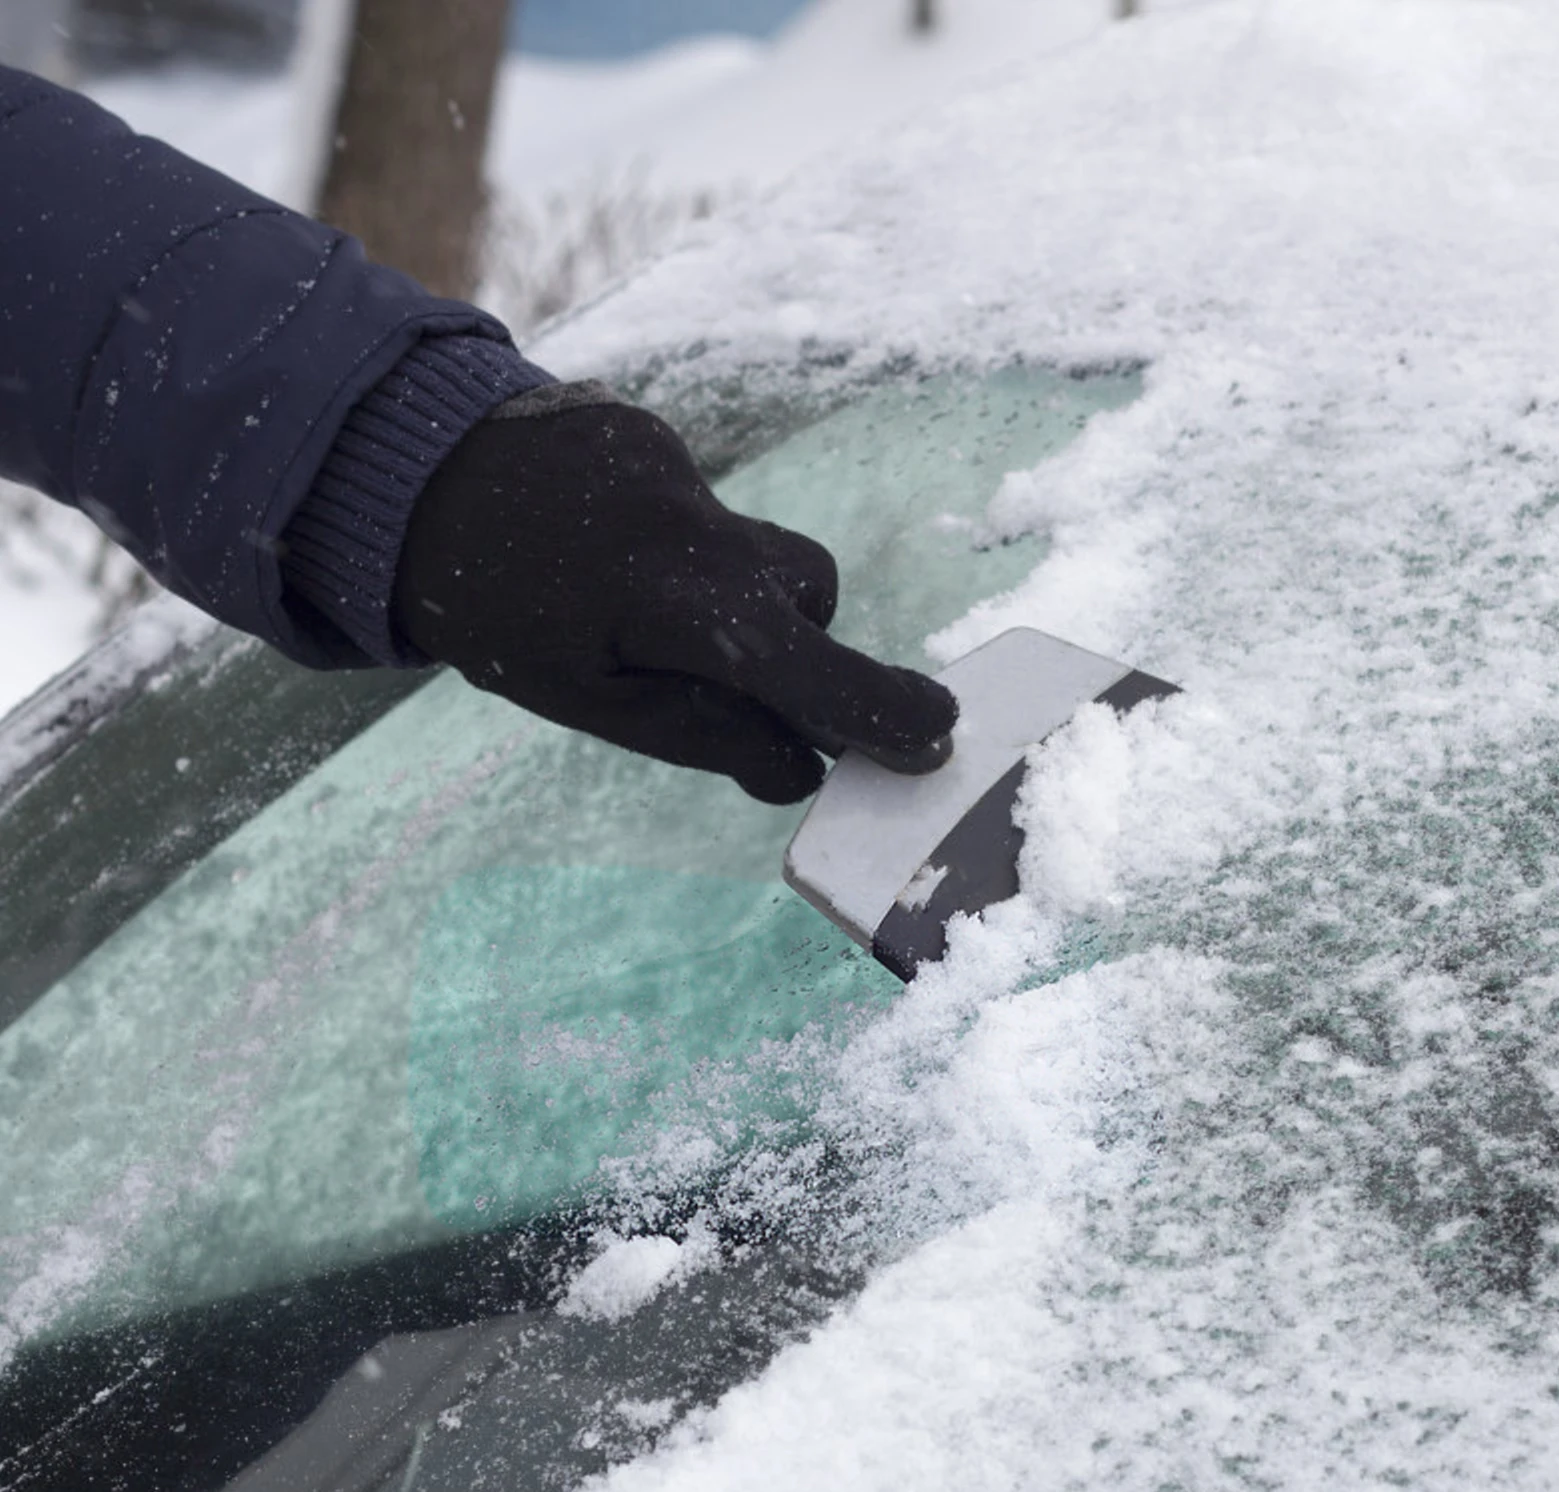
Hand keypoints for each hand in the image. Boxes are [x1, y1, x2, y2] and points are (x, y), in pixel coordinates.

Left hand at [394, 391, 957, 803]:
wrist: (410, 477)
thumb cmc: (496, 613)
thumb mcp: (589, 701)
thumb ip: (705, 736)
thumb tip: (800, 773)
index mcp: (670, 603)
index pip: (802, 666)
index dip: (875, 707)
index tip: (936, 735)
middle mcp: (692, 526)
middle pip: (806, 593)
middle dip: (795, 642)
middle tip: (722, 674)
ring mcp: (678, 470)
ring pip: (761, 550)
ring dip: (737, 594)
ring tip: (639, 606)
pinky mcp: (659, 439)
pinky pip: (709, 511)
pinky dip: (685, 547)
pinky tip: (607, 551)